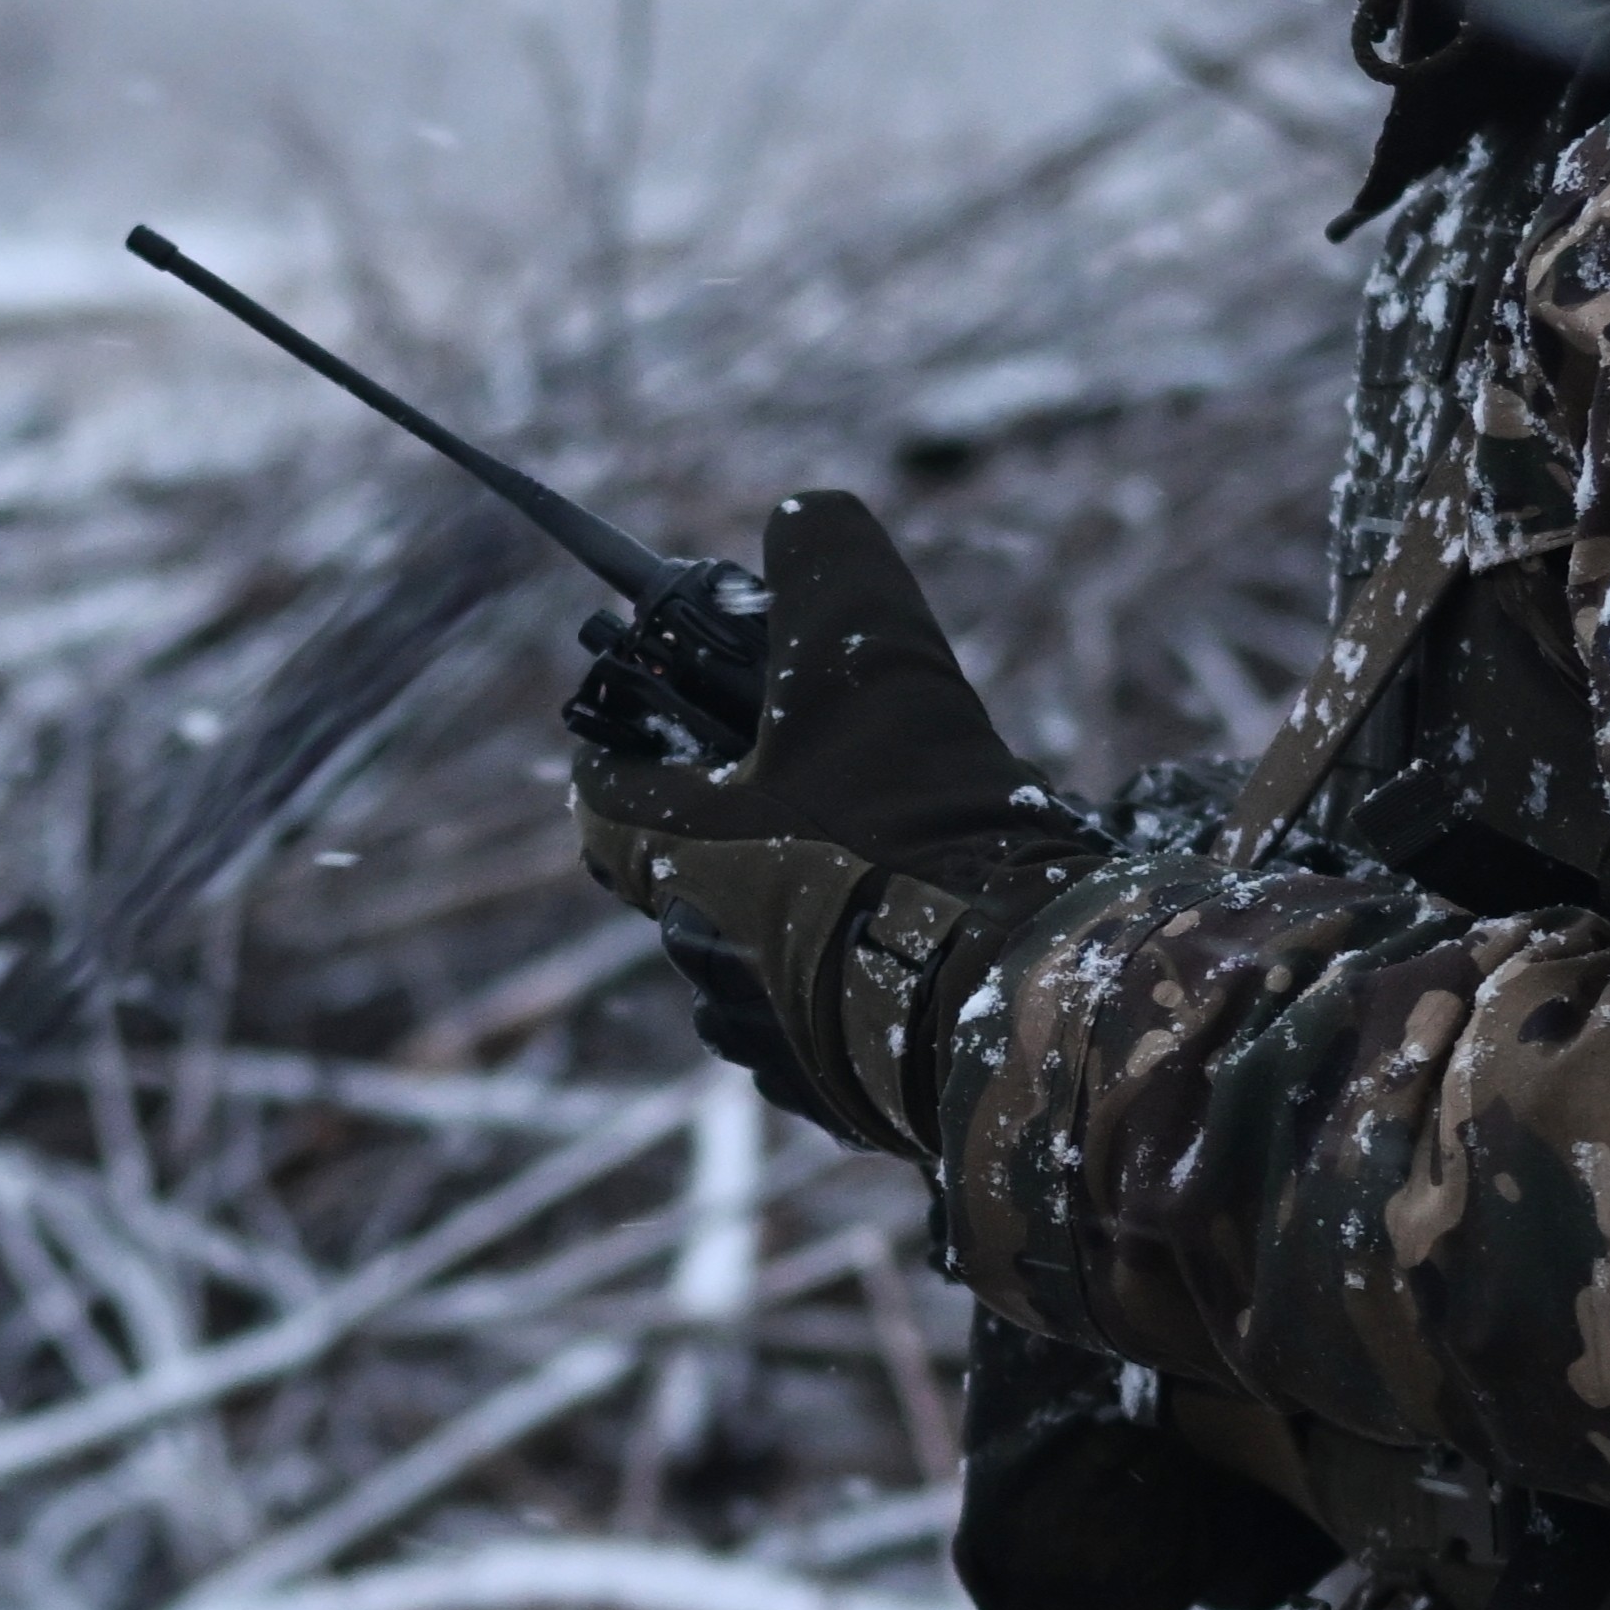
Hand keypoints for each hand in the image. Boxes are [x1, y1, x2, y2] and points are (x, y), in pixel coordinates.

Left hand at [563, 490, 1098, 1153]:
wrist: (1012, 993)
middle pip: (686, 873)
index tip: (670, 717)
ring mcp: (762, 1037)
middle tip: (830, 787)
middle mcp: (695, 954)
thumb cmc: (918, 823)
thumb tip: (798, 515)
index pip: (598, 791)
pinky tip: (928, 949)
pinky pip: (821, 1027)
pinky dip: (855, 986)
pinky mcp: (832, 1094)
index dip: (627, 741)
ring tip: (899, 871)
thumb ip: (825, 558)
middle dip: (744, 827)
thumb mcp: (871, 653)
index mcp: (669, 852)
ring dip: (802, 911)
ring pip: (755, 953)